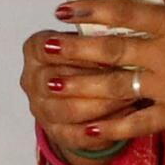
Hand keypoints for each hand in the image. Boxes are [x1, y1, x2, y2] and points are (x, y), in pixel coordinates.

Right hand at [23, 15, 138, 148]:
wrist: (84, 98)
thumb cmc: (91, 60)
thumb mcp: (92, 42)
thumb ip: (97, 37)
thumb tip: (120, 30)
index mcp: (36, 51)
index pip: (47, 47)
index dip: (76, 49)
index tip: (107, 48)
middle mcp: (32, 80)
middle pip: (58, 81)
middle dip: (94, 78)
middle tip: (127, 75)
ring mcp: (42, 110)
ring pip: (69, 109)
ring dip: (102, 103)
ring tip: (131, 96)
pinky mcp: (58, 134)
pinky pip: (79, 134)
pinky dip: (103, 128)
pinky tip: (125, 120)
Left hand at [44, 0, 164, 143]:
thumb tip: (156, 9)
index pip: (124, 13)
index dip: (91, 10)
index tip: (65, 9)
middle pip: (110, 49)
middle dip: (74, 48)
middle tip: (46, 47)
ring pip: (116, 86)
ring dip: (80, 86)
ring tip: (52, 86)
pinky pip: (140, 122)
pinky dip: (114, 127)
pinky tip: (90, 128)